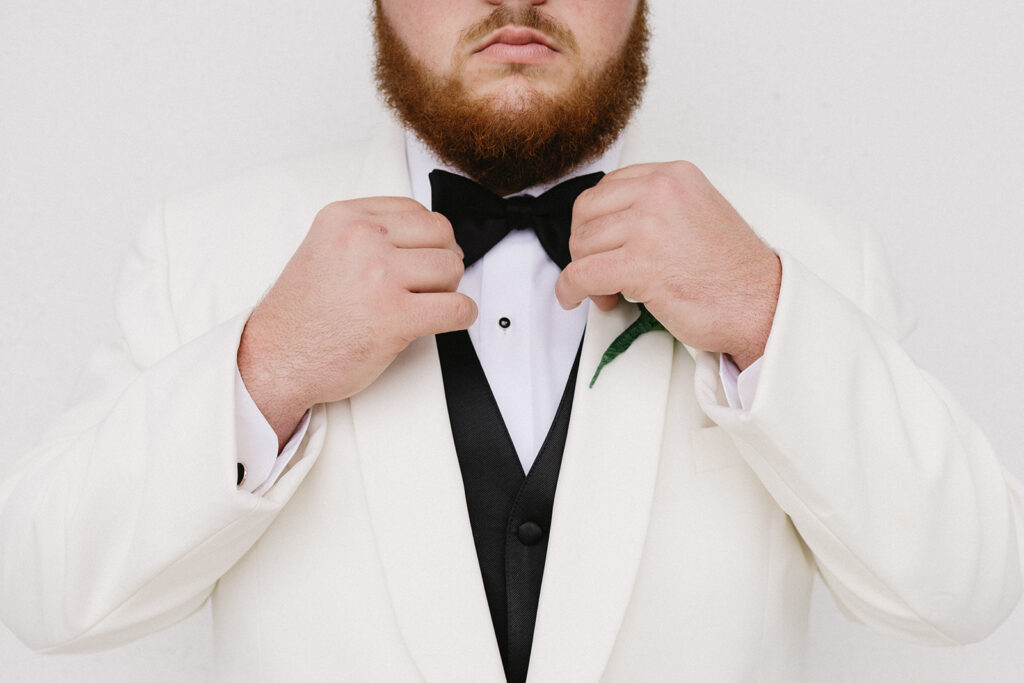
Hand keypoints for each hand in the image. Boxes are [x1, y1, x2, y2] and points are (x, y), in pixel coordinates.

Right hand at [238, 197, 476, 446]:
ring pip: (451, 266)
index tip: (422, 256)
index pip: (415, 209)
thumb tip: (423, 238)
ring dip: (449, 288)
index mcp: (345, 217)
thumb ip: (367, 236)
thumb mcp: (326, 249)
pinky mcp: (394, 316)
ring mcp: (379, 276)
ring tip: (427, 303)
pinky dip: (462, 315)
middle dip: (442, 258)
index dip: (427, 237)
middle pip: (440, 233)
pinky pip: (457, 307)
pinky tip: (448, 320)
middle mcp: (362, 239)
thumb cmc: (302, 314)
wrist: (276, 358)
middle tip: (428, 283)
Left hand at [555, 161, 780, 369]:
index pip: (607, 187)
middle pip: (586, 212)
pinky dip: (569, 290)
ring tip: (609, 290)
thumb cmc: (731, 272)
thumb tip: (610, 223)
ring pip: (581, 244)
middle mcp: (661, 192)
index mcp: (674, 176)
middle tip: (601, 270)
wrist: (761, 305)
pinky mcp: (640, 264)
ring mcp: (650, 226)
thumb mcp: (696, 214)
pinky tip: (576, 299)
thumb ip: (656, 207)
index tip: (602, 243)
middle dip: (584, 246)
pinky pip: (580, 274)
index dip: (596, 221)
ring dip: (584, 271)